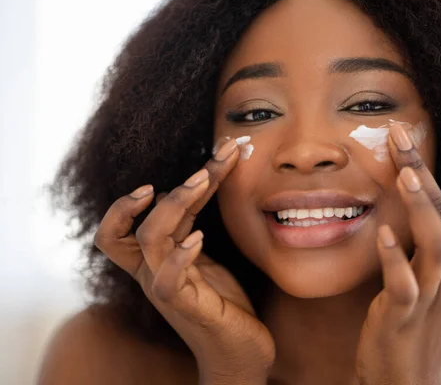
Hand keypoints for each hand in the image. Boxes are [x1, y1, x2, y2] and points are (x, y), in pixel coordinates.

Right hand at [94, 138, 274, 384]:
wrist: (240, 352)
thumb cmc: (223, 304)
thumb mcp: (204, 255)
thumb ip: (190, 224)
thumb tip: (190, 183)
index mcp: (155, 262)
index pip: (120, 230)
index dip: (125, 204)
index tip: (158, 179)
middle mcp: (154, 274)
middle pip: (135, 228)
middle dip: (170, 191)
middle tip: (206, 166)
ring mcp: (167, 290)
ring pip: (149, 241)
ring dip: (175, 205)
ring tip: (204, 180)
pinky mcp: (188, 307)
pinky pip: (169, 280)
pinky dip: (181, 255)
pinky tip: (200, 237)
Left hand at [355, 125, 440, 384]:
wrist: (412, 384)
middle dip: (428, 175)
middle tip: (402, 133)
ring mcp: (429, 298)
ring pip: (433, 246)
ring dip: (421, 207)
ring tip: (404, 173)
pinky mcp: (399, 314)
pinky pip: (400, 283)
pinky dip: (393, 258)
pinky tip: (381, 231)